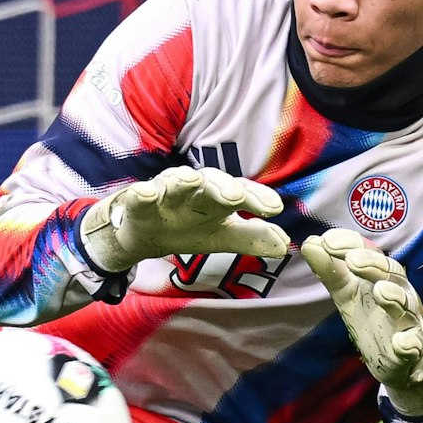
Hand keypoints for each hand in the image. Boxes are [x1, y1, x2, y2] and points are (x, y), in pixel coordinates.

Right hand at [80, 166, 288, 272]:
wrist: (140, 235)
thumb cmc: (185, 228)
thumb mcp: (220, 237)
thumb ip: (251, 238)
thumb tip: (285, 244)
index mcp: (216, 198)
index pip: (241, 193)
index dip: (257, 198)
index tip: (275, 208)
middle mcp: (193, 190)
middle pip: (211, 182)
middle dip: (222, 186)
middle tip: (235, 196)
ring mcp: (164, 193)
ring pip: (175, 182)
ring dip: (182, 179)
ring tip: (189, 179)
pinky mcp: (136, 202)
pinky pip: (138, 196)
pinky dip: (141, 193)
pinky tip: (145, 192)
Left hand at [301, 228, 422, 415]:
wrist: (404, 355)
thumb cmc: (374, 316)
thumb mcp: (348, 292)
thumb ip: (331, 270)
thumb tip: (309, 242)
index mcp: (382, 275)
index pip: (370, 252)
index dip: (351, 244)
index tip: (327, 240)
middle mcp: (399, 291)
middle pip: (390, 272)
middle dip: (372, 264)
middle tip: (351, 259)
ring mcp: (408, 319)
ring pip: (405, 304)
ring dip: (394, 296)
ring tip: (379, 291)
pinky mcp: (412, 346)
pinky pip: (413, 344)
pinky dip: (409, 343)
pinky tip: (402, 343)